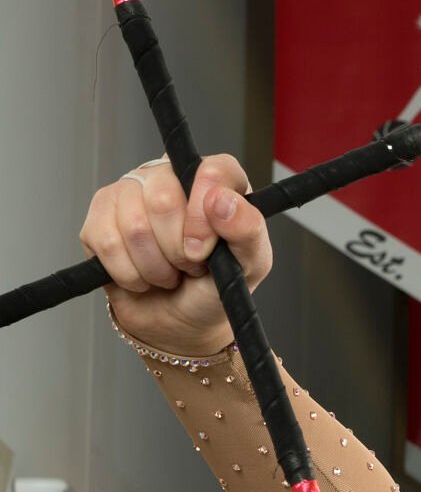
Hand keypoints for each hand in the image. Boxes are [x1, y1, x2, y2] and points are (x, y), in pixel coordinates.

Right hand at [82, 154, 272, 357]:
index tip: (204, 249)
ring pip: (133, 225)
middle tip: (190, 265)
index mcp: (215, 180)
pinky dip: (129, 274)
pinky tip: (142, 276)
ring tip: (169, 272)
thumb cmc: (215, 287)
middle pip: (163, 199)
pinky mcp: (100, 215)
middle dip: (178, 250)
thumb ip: (249, 231)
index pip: (212, 171)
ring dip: (155, 267)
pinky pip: (107, 242)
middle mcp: (170, 176)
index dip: (204, 213)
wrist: (180, 320)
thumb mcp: (249, 266)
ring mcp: (131, 191)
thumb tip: (224, 201)